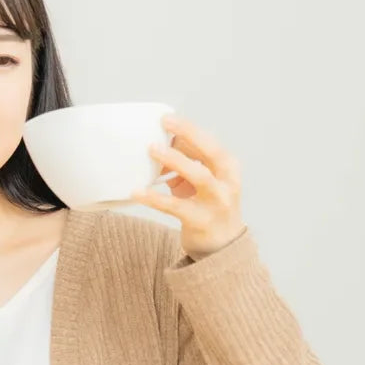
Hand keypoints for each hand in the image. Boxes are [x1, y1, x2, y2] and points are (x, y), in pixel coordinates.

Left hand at [131, 114, 246, 258]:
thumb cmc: (207, 205)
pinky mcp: (201, 220)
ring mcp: (217, 202)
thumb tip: (159, 140)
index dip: (189, 129)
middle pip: (212, 152)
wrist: (222, 247)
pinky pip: (175, 206)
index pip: (210, 143)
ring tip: (152, 149)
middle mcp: (227, 182)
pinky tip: (136, 192)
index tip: (166, 118)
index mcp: (228, 168)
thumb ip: (186, 161)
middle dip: (189, 133)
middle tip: (165, 123)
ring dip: (175, 160)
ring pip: (198, 175)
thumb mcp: (201, 181)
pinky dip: (154, 198)